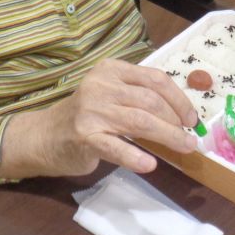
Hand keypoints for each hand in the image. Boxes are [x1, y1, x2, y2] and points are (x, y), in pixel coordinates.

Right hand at [0, 58, 197, 179]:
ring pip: (140, 122)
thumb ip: (138, 97)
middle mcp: (101, 86)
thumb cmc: (85, 117)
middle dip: (176, 121)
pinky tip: (150, 164)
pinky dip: (136, 156)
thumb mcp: (110, 95)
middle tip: (189, 139)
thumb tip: (181, 115)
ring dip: (168, 136)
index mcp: (111, 70)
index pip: (154, 79)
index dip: (179, 99)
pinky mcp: (85, 137)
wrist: (44, 136)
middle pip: (151, 101)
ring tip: (184, 148)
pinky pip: (116, 147)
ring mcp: (91, 111)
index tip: (191, 118)